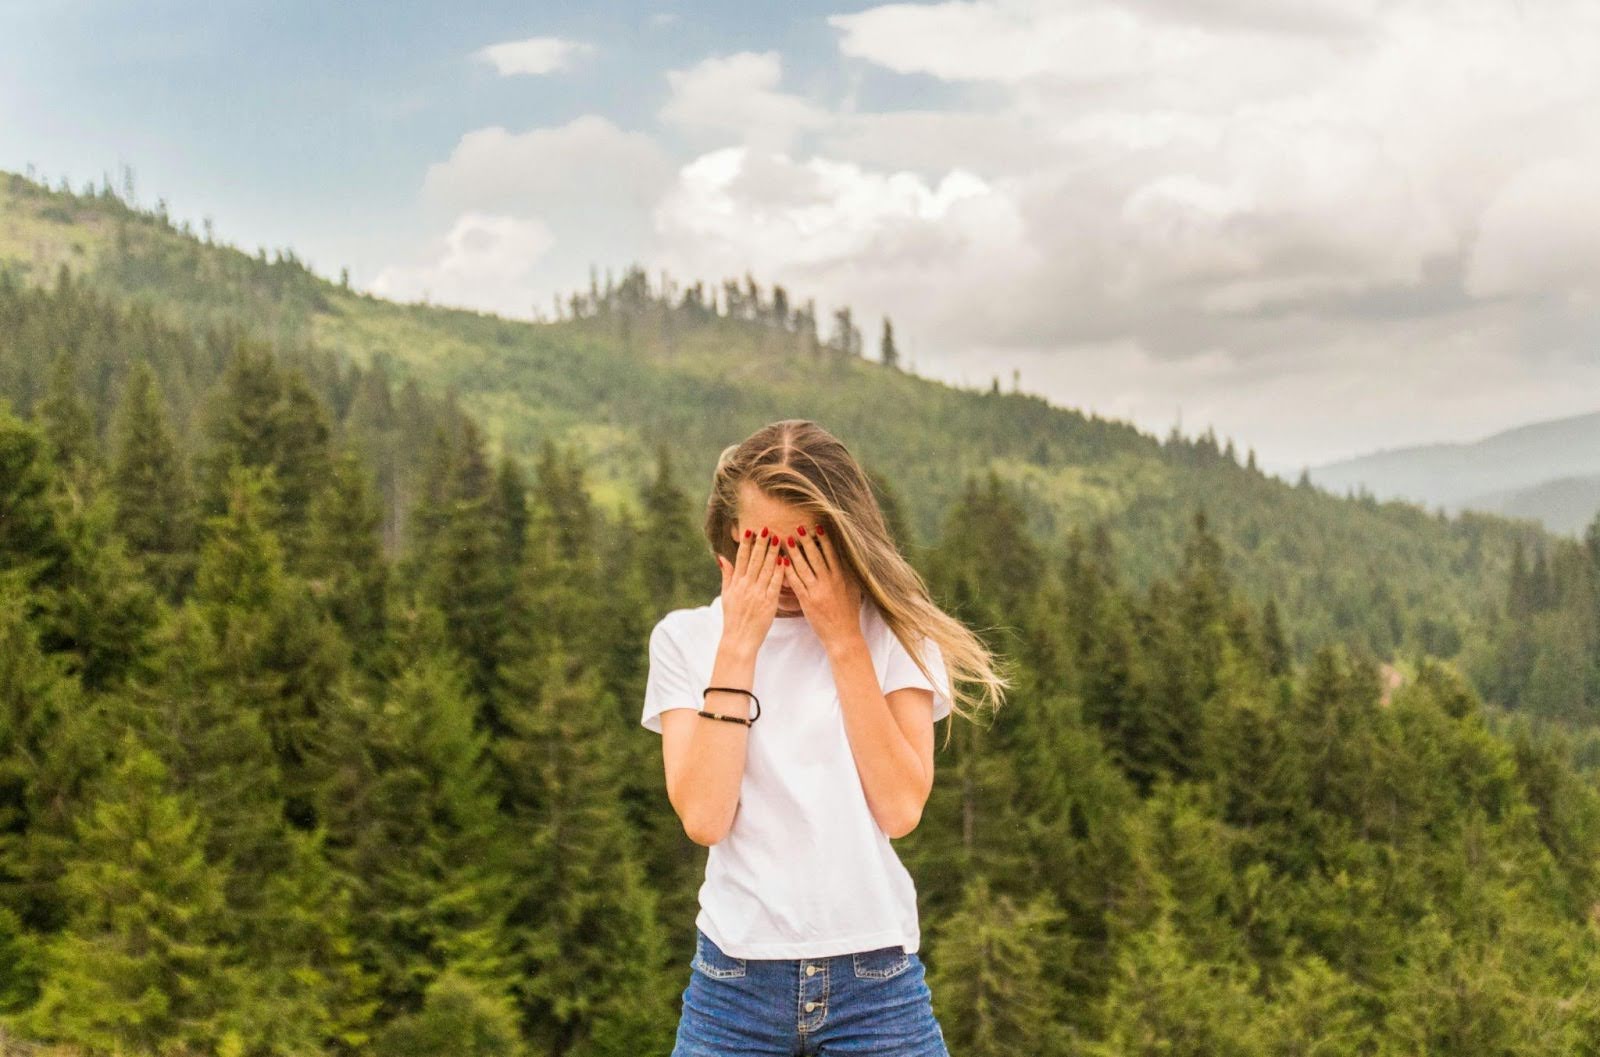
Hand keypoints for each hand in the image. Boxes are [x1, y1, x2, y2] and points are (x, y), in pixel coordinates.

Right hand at [716, 528, 783, 652]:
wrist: (739, 639)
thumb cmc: (733, 617)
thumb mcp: (726, 595)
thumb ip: (727, 575)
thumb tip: (721, 557)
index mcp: (736, 583)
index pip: (742, 558)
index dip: (747, 544)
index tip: (751, 530)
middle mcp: (746, 586)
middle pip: (755, 560)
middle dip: (761, 543)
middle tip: (768, 528)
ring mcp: (758, 594)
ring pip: (767, 569)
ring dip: (773, 553)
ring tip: (779, 538)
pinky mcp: (769, 603)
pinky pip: (775, 584)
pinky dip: (780, 571)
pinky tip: (785, 560)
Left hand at [781, 524, 862, 648]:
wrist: (843, 635)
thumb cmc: (849, 613)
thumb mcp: (854, 590)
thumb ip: (849, 573)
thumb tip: (848, 558)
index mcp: (843, 577)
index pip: (832, 554)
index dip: (824, 539)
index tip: (818, 527)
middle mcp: (831, 581)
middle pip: (817, 556)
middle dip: (807, 540)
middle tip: (799, 527)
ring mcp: (818, 591)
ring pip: (804, 567)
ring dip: (794, 552)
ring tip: (786, 539)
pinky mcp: (808, 601)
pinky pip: (796, 582)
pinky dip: (788, 571)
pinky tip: (782, 561)